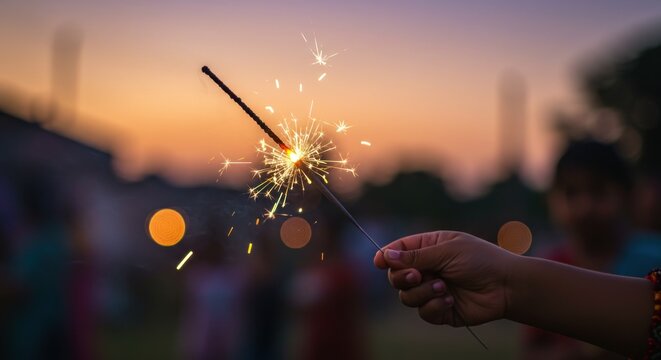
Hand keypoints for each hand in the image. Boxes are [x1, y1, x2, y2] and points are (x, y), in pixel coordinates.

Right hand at [374, 231, 516, 325]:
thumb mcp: (447, 251)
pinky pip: (423, 312)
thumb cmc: (481, 260)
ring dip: (422, 292)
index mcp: (429, 248)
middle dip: (403, 277)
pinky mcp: (440, 310)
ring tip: (443, 287)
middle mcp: (427, 269)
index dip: (386, 256)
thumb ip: (416, 256)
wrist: (505, 286)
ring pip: (406, 296)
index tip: (379, 262)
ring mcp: (432, 290)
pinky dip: (434, 306)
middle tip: (418, 275)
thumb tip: (386, 256)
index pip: (398, 251)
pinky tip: (450, 300)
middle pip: (397, 276)